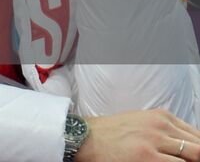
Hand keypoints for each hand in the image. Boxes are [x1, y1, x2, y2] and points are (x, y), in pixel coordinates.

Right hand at [77, 108, 199, 161]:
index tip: (196, 157)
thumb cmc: (112, 134)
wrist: (85, 138)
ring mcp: (155, 141)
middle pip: (199, 147)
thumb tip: (189, 146)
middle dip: (198, 157)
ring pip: (194, 156)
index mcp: (162, 116)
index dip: (199, 150)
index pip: (197, 136)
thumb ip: (165, 130)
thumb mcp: (141, 123)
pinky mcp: (148, 158)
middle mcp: (161, 126)